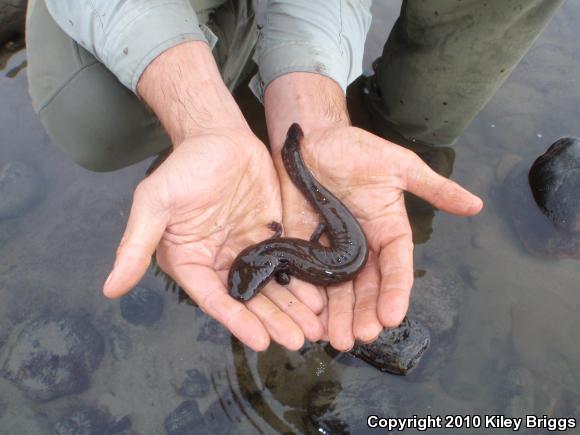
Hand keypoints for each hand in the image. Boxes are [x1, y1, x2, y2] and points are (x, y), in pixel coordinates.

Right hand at [103, 129, 323, 350]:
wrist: (218, 137)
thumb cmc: (183, 168)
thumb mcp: (154, 204)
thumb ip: (135, 246)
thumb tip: (109, 288)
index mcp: (192, 262)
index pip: (216, 300)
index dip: (239, 322)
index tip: (262, 341)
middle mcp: (221, 263)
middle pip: (251, 300)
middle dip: (274, 321)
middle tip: (299, 340)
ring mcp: (249, 250)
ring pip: (273, 287)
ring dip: (293, 309)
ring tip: (314, 329)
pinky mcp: (271, 236)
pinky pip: (288, 263)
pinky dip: (303, 281)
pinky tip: (320, 298)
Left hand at [277, 125, 482, 349]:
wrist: (310, 141)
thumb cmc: (356, 149)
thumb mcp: (399, 166)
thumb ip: (434, 188)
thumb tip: (477, 205)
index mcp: (387, 232)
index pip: (395, 268)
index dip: (396, 292)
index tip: (393, 316)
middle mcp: (361, 248)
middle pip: (366, 287)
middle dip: (365, 313)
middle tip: (362, 336)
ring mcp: (331, 250)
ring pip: (337, 290)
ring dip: (339, 316)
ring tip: (338, 340)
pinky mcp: (302, 247)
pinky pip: (306, 277)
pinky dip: (309, 299)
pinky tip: (309, 319)